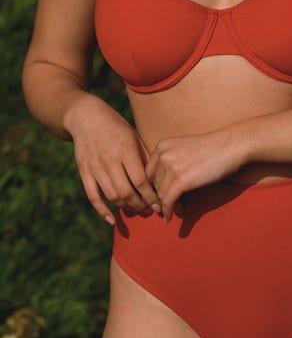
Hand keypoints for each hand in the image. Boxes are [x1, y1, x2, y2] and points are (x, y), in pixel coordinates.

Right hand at [66, 96, 159, 224]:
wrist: (86, 117)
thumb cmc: (117, 127)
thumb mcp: (135, 137)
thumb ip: (146, 157)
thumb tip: (161, 179)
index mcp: (126, 150)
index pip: (140, 180)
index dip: (151, 196)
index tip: (160, 205)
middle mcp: (109, 160)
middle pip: (126, 191)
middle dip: (140, 205)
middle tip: (149, 209)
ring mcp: (94, 166)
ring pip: (111, 195)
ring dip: (126, 207)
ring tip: (136, 210)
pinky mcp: (83, 171)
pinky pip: (92, 195)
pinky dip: (102, 210)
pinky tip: (112, 219)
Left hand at [145, 129, 247, 221]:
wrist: (233, 145)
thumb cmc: (215, 148)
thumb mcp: (186, 149)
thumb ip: (172, 161)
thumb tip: (165, 185)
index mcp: (162, 146)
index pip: (148, 173)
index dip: (153, 187)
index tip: (160, 197)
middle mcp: (163, 155)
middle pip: (153, 185)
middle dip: (160, 197)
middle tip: (167, 207)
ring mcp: (172, 167)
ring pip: (160, 194)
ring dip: (165, 206)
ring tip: (174, 211)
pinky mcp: (181, 180)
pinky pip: (168, 201)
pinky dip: (168, 211)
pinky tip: (169, 217)